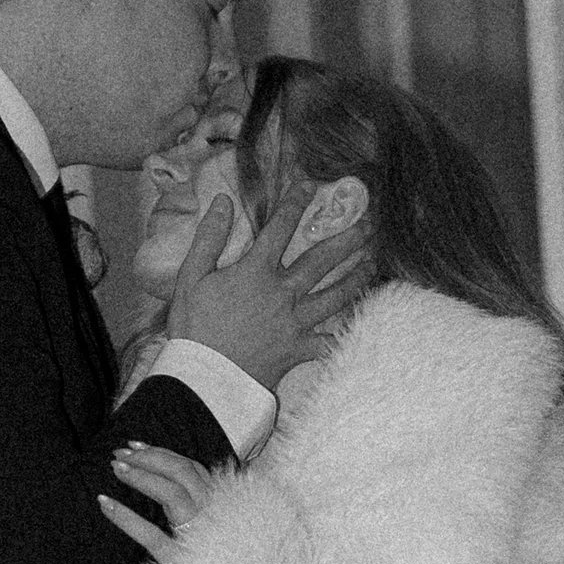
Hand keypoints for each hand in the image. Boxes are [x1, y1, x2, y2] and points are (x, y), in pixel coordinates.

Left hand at [98, 441, 222, 560]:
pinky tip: (105, 504)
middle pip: (183, 474)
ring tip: (116, 470)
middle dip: (149, 459)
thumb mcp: (200, 529)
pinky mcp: (182, 562)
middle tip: (119, 455)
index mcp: (218, 507)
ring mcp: (200, 538)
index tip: (135, 445)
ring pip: (173, 496)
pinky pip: (151, 536)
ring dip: (143, 477)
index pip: (192, 468)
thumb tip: (156, 470)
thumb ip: (188, 502)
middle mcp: (214, 518)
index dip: (163, 453)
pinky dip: (127, 518)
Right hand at [163, 182, 368, 391]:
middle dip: (346, 238)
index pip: (280, 228)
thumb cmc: (193, 328)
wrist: (204, 379)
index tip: (310, 185)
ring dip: (357, 276)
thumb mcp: (191, 277)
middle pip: (321, 260)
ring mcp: (296, 322)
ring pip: (336, 295)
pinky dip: (348, 332)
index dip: (296, 203)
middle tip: (367, 223)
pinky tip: (363, 322)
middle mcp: (283, 293)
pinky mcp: (300, 349)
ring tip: (372, 262)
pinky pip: (331, 341)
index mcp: (256, 272)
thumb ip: (209, 237)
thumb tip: (222, 201)